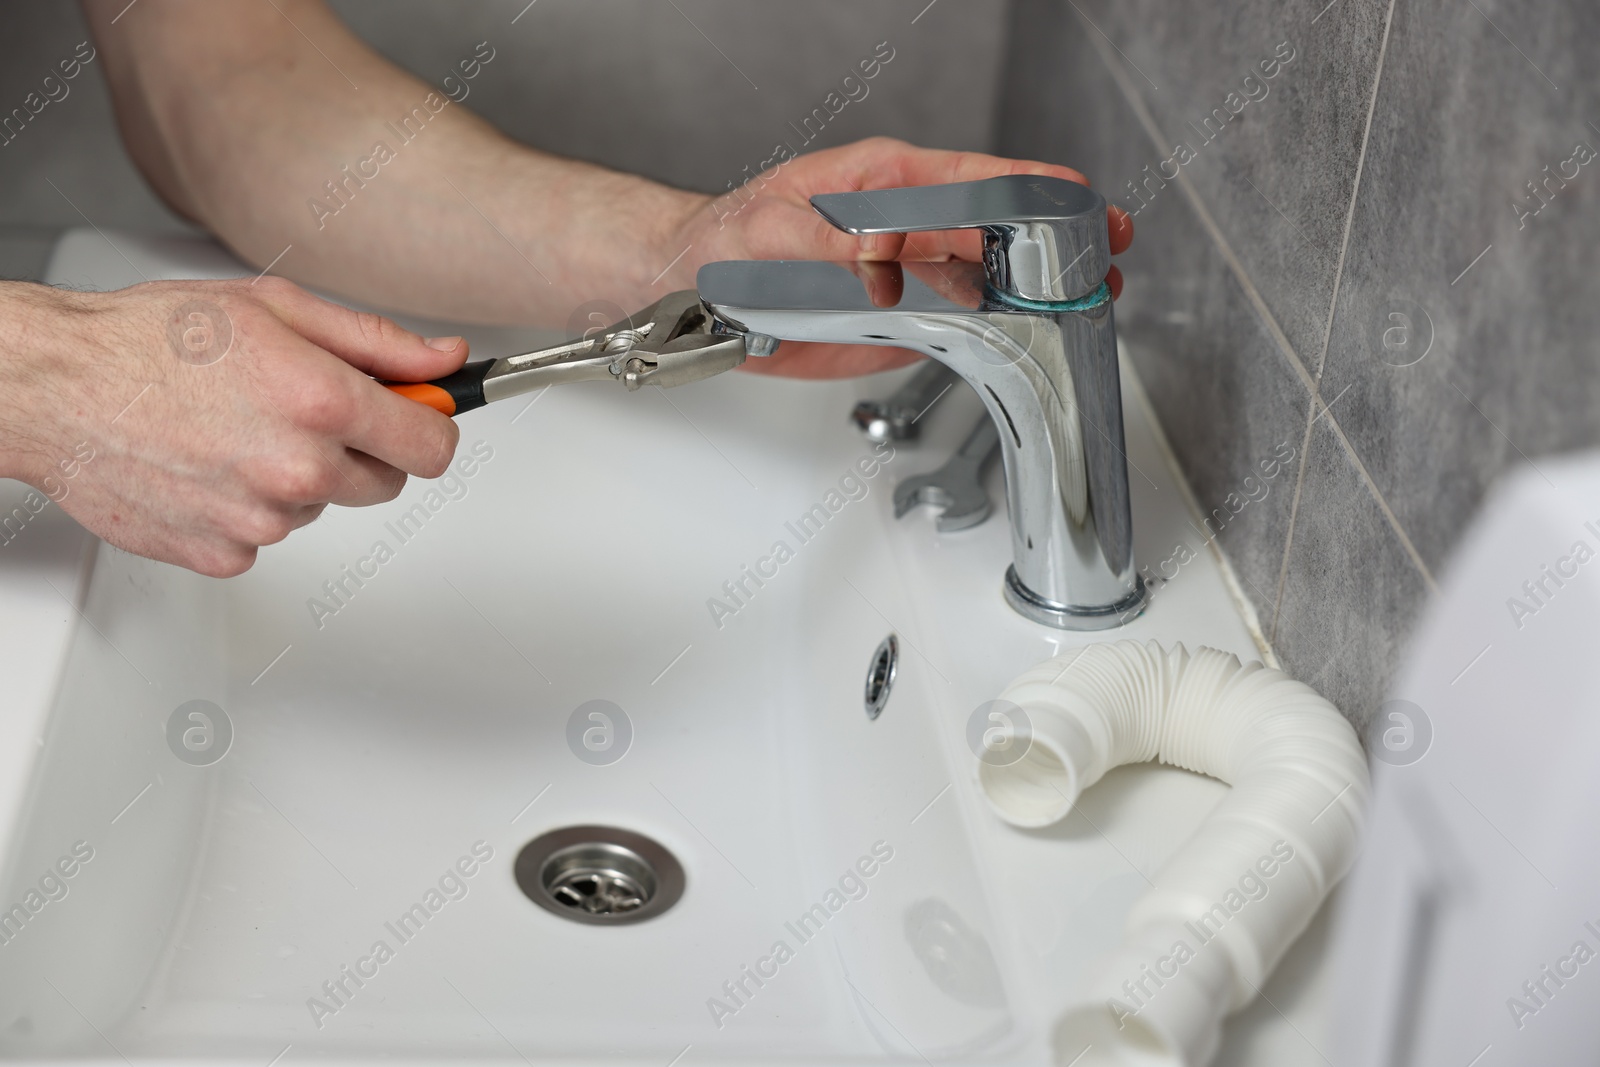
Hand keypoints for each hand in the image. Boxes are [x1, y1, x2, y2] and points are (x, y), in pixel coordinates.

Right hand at [0, 278, 467, 576]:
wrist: (55, 388)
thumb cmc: (149, 340)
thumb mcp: (276, 308)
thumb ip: (376, 341)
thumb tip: (444, 359)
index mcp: (322, 403)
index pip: (432, 446)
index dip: (430, 427)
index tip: (417, 418)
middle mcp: (299, 470)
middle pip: (384, 482)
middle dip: (360, 449)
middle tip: (300, 410)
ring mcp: (262, 520)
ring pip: (321, 507)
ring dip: (297, 477)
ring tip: (234, 429)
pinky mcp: (224, 554)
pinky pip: (268, 536)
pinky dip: (248, 507)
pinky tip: (208, 465)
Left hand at [666, 137, 1133, 378]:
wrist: (691, 288)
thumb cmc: (727, 241)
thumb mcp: (774, 233)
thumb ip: (835, 243)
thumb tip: (889, 248)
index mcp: (881, 183)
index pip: (971, 178)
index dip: (1030, 187)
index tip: (1076, 197)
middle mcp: (903, 224)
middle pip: (996, 226)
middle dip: (1055, 239)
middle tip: (1104, 255)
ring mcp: (906, 273)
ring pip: (985, 277)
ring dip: (1036, 291)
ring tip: (1084, 301)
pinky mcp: (897, 320)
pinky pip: (956, 325)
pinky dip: (995, 333)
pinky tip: (1029, 338)